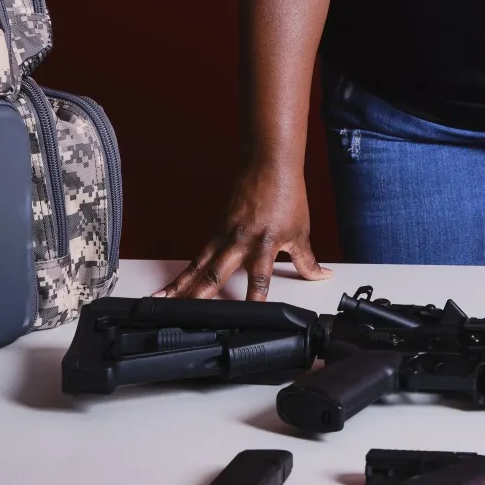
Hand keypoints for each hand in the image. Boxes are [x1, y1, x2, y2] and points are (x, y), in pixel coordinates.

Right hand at [154, 160, 329, 300]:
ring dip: (180, 286)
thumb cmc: (286, 195)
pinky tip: (172, 285)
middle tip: (185, 315)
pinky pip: (197, 256)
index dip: (254, 300)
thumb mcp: (300, 232)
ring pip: (198, 266)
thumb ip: (307, 261)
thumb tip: (321, 276)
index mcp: (264, 245)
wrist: (268, 166)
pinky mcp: (215, 232)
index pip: (260, 280)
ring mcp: (223, 237)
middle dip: (198, 295)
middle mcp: (239, 243)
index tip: (246, 318)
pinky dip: (184, 272)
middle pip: (215, 274)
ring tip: (163, 302)